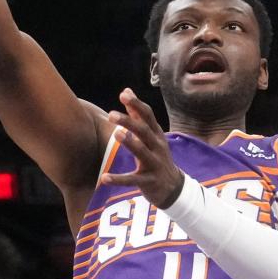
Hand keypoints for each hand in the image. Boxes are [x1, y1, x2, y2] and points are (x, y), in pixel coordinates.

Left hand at [99, 90, 184, 208]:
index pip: (148, 116)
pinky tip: (104, 178)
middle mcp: (157, 147)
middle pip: (144, 131)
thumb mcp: (151, 136)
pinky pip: (133, 180)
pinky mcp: (149, 181)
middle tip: (111, 115)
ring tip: (116, 133)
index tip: (123, 94)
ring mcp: (154, 164)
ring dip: (129, 142)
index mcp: (157, 135)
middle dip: (129, 122)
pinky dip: (118, 179)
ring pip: (142, 152)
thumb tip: (126, 90)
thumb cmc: (157, 157)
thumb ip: (137, 115)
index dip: (137, 104)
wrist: (173, 188)